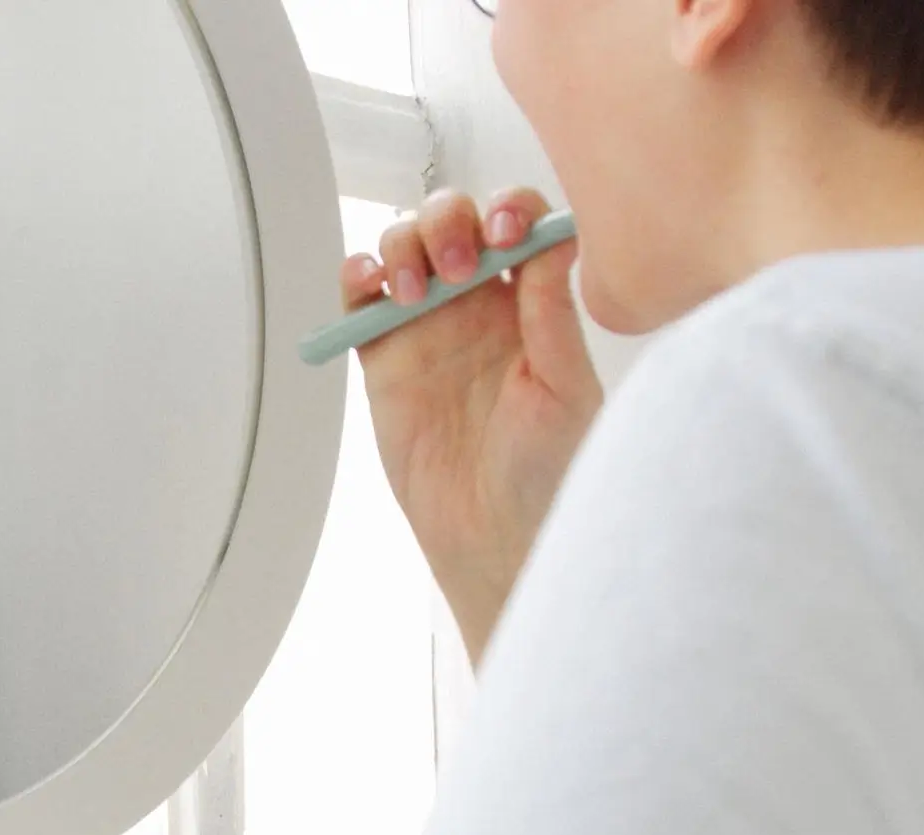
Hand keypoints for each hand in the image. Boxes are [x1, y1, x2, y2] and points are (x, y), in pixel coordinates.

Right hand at [343, 187, 602, 659]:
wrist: (493, 535)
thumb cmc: (545, 471)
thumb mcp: (566, 389)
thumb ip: (554, 314)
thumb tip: (554, 240)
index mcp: (533, 302)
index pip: (520, 223)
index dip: (510, 210)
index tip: (506, 232)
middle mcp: (479, 304)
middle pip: (456, 220)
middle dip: (451, 222)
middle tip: (458, 264)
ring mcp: (428, 325)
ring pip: (406, 245)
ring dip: (406, 245)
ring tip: (419, 291)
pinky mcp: (383, 356)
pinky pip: (361, 298)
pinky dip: (356, 273)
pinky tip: (370, 281)